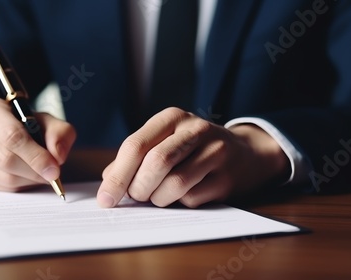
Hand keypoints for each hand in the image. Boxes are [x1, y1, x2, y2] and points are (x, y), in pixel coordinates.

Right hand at [0, 95, 75, 190]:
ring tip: (43, 173)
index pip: (10, 135)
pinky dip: (21, 186)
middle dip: (34, 170)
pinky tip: (29, 176)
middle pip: (5, 158)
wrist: (15, 135)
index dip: (35, 155)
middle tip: (53, 174)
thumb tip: (57, 156)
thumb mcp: (50, 122)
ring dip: (30, 179)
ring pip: (3, 176)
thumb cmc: (30, 125)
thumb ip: (60, 133)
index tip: (54, 168)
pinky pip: (0, 188)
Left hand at [98, 107, 289, 207]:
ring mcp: (215, 151)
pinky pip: (193, 198)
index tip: (105, 199)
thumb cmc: (193, 149)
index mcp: (172, 117)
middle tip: (135, 197)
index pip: (136, 145)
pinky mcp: (227, 177)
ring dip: (158, 198)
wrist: (245, 153)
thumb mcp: (164, 141)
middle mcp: (195, 129)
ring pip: (175, 183)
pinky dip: (180, 203)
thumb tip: (108, 182)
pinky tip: (184, 195)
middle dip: (138, 188)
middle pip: (156, 163)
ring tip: (158, 196)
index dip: (117, 176)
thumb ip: (135, 158)